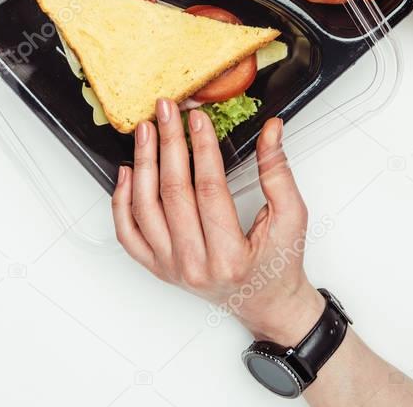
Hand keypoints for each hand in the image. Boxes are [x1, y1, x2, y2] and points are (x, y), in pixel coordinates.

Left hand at [112, 98, 324, 344]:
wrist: (266, 302)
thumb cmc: (278, 263)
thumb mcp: (291, 216)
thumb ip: (278, 171)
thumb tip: (271, 129)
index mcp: (229, 256)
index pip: (209, 189)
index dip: (203, 148)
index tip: (198, 117)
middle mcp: (194, 266)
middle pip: (173, 194)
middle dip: (169, 144)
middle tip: (166, 110)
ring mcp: (171, 268)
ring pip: (145, 210)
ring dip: (143, 164)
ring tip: (146, 131)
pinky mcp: (158, 267)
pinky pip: (128, 234)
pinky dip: (122, 201)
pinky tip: (127, 172)